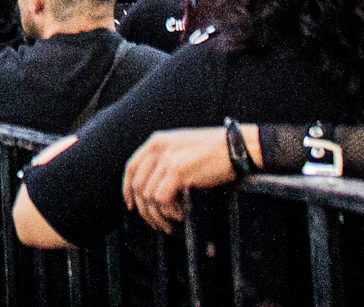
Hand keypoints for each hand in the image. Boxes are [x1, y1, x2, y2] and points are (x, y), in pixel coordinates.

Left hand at [121, 129, 238, 231]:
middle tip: (156, 223)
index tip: (131, 205)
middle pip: (138, 185)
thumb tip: (154, 187)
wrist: (235, 147)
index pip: (131, 168)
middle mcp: (157, 148)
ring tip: (172, 221)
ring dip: (159, 214)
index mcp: (156, 141)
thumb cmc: (214, 151)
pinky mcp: (177, 170)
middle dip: (145, 209)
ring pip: (149, 196)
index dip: (128, 190)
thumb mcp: (182, 148)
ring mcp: (166, 158)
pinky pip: (162, 199)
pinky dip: (170, 212)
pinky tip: (182, 214)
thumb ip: (165, 160)